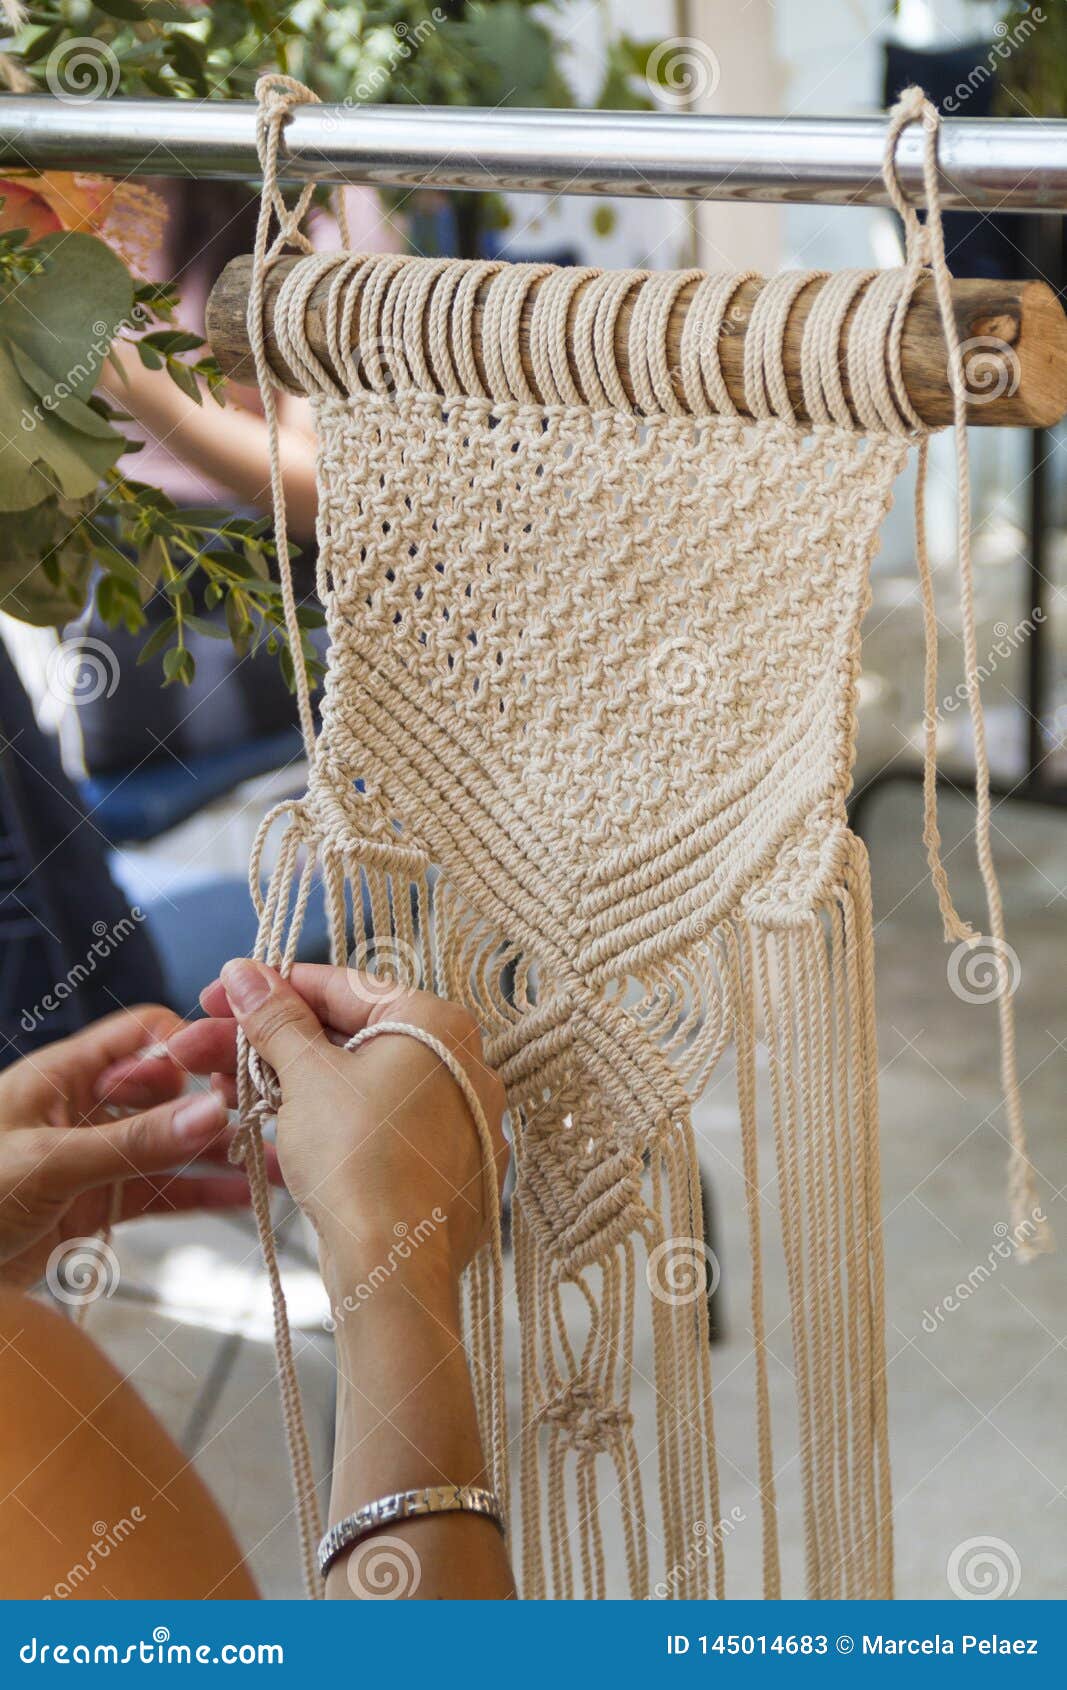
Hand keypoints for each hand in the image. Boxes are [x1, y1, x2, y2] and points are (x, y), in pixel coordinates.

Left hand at [0, 1006, 253, 1290]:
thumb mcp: (46, 1164)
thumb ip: (133, 1142)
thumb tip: (213, 1111)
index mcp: (63, 1074)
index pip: (145, 1035)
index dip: (191, 1048)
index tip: (236, 1072)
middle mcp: (84, 1108)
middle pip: (170, 1090)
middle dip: (220, 1102)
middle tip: (274, 1120)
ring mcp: (94, 1157)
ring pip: (173, 1145)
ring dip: (223, 1154)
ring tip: (281, 1164)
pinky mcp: (96, 1204)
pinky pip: (162, 1192)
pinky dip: (202, 1195)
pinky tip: (245, 1200)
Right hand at [116, 963, 508, 1286]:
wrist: (396, 1270)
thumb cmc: (360, 1161)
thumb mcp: (306, 1077)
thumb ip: (275, 1019)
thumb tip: (244, 972)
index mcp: (437, 1023)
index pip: (342, 986)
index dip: (269, 990)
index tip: (216, 997)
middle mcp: (460, 1064)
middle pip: (345, 1037)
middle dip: (266, 1044)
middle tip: (200, 1050)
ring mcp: (456, 1118)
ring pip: (355, 1084)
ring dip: (284, 1082)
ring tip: (220, 1090)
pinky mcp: (442, 1165)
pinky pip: (376, 1124)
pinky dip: (324, 1119)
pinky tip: (265, 1122)